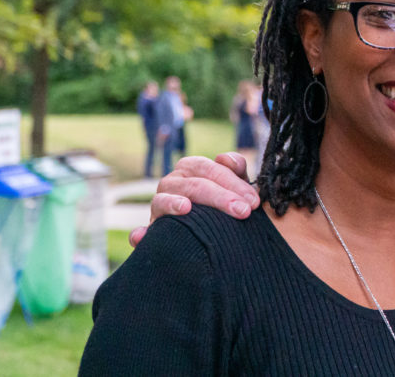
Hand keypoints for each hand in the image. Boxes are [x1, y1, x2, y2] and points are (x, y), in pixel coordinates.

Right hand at [128, 152, 258, 246]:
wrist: (211, 233)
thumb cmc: (225, 204)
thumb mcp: (235, 187)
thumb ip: (236, 170)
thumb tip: (224, 158)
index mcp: (192, 168)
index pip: (210, 168)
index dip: (233, 182)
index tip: (254, 202)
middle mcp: (173, 182)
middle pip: (193, 184)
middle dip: (220, 197)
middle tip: (243, 212)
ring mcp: (158, 205)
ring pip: (163, 200)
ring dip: (173, 204)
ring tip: (186, 208)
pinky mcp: (150, 229)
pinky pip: (141, 231)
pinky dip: (140, 233)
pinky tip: (142, 236)